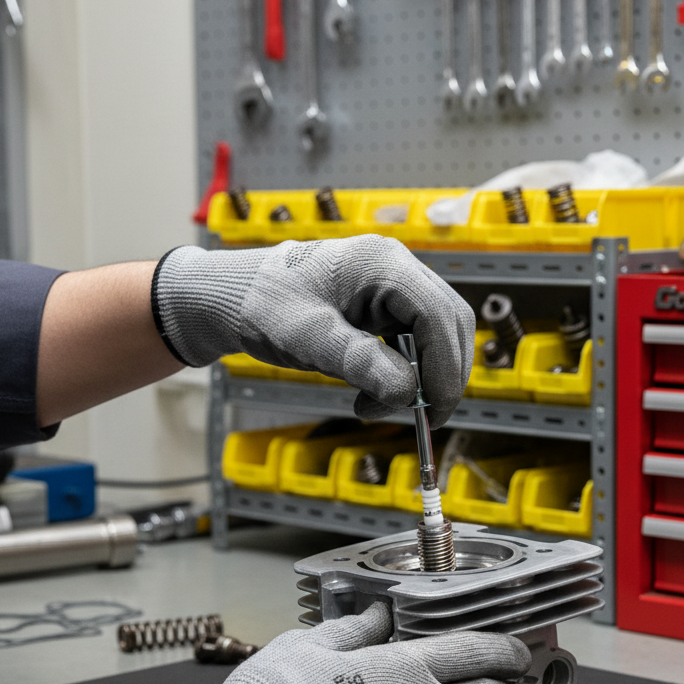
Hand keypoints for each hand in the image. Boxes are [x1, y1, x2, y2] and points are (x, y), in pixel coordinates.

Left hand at [151, 236, 474, 427]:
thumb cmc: (263, 306)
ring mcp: (391, 284)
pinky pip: (414, 339)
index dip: (445, 369)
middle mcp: (395, 267)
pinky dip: (403, 371)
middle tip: (419, 419)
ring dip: (420, 377)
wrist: (234, 296)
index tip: (434, 411)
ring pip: (436, 335)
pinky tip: (372, 392)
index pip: (439, 316)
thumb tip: (407, 392)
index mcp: (382, 264)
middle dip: (440, 376)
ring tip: (375, 405)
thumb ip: (359, 362)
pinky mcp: (383, 304)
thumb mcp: (308, 339)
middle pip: (449, 324)